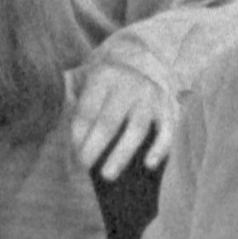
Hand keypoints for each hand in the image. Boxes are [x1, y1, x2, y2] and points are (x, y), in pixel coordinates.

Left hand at [70, 56, 176, 182]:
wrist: (147, 62)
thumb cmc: (109, 85)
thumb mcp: (89, 80)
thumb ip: (75, 104)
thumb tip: (68, 141)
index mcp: (104, 76)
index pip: (87, 111)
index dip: (78, 136)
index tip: (72, 155)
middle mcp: (129, 83)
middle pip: (109, 121)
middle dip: (94, 147)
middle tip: (83, 167)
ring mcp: (151, 96)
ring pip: (136, 129)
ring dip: (121, 154)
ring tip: (106, 175)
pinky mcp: (169, 108)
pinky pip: (167, 131)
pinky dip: (160, 148)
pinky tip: (149, 165)